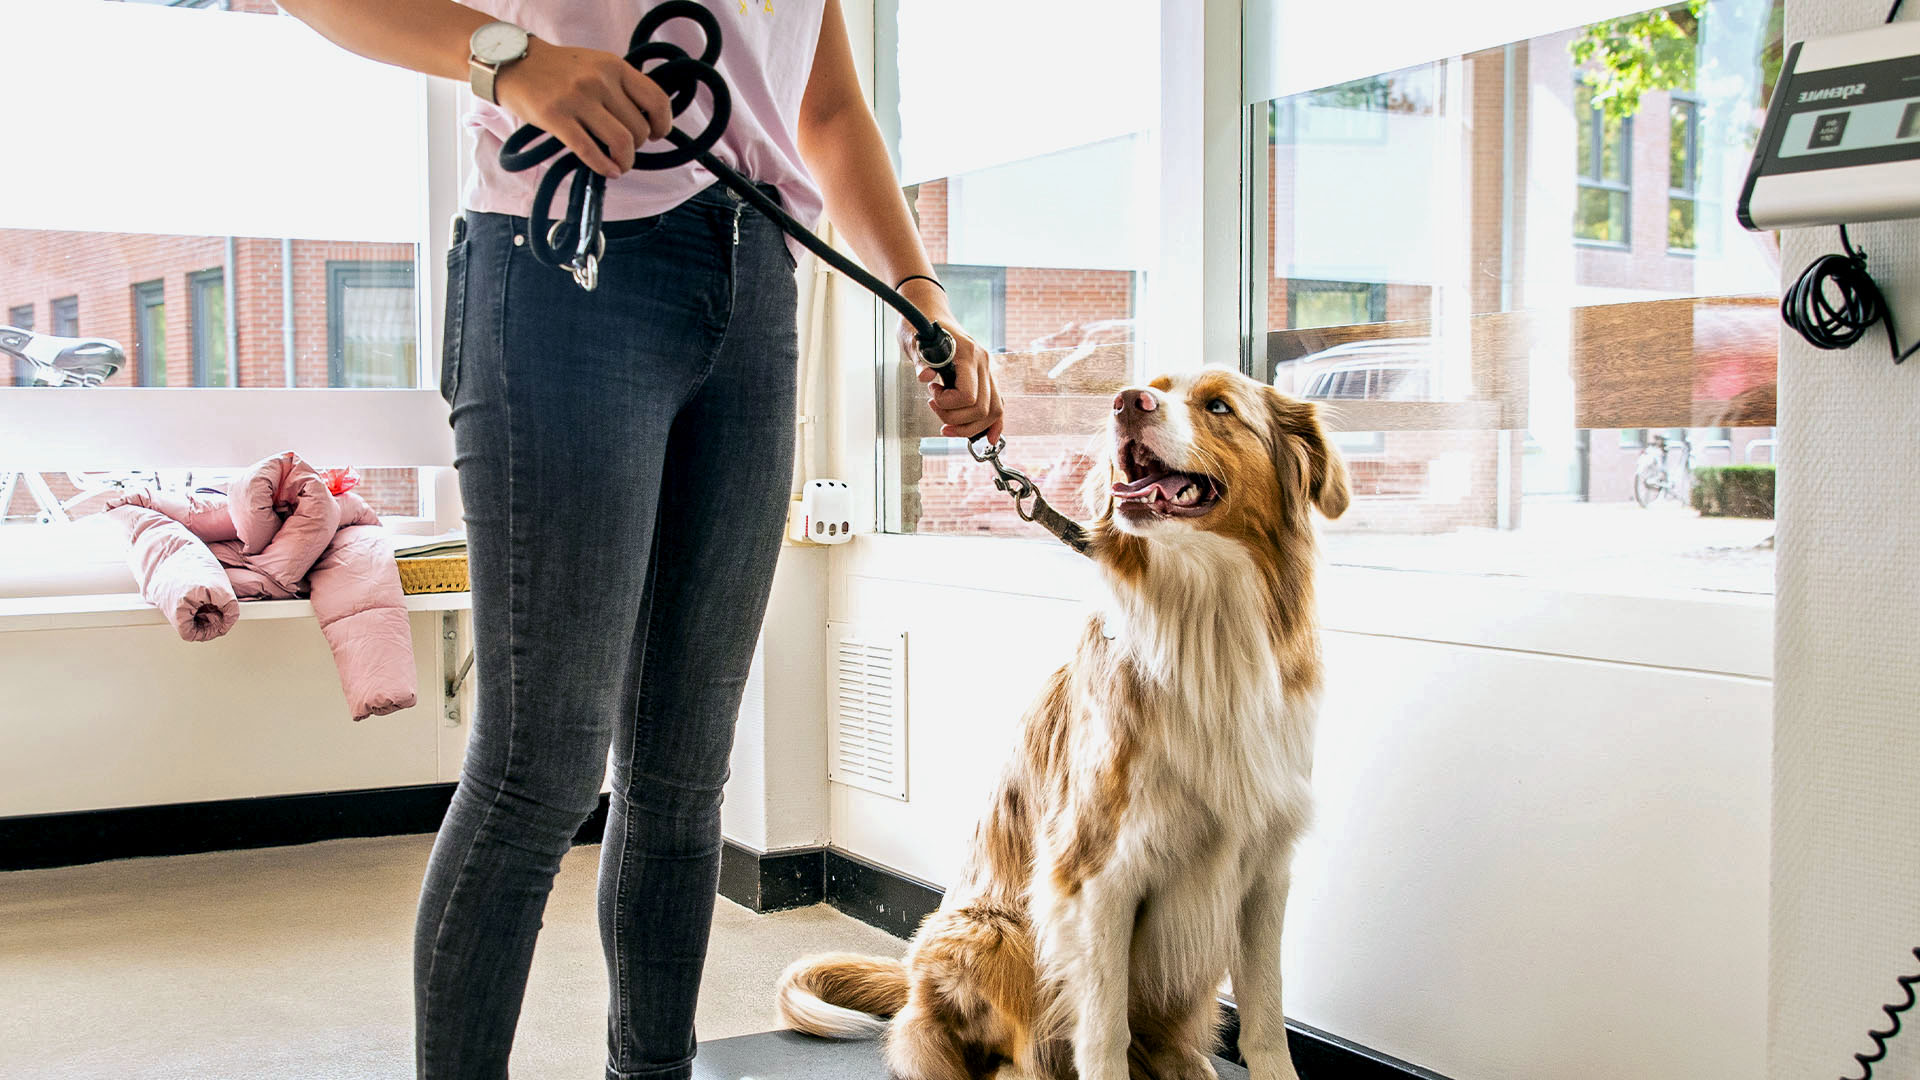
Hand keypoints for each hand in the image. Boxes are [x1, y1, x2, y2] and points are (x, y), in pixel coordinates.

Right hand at [494, 39, 673, 178]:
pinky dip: (604, 167)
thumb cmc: (558, 68)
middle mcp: (599, 80)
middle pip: (638, 128)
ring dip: (625, 161)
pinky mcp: (555, 117)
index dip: (662, 124)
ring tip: (619, 165)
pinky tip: (608, 171)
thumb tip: (646, 120)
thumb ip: (620, 86)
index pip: (656, 100)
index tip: (655, 134)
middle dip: (637, 147)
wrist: (513, 61)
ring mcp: (577, 98)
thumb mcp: (596, 64)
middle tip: (625, 149)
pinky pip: (589, 150)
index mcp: (614, 66)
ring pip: (620, 142)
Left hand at [898, 280, 1003, 442]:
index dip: (948, 404)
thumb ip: (920, 361)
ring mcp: (987, 370)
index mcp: (967, 354)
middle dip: (956, 419)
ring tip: (946, 420)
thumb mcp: (913, 343)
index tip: (932, 394)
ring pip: (992, 411)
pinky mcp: (985, 377)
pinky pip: (997, 404)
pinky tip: (990, 438)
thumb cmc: (920, 326)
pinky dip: (994, 424)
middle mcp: (983, 363)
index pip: (968, 395)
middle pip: (981, 408)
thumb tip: (926, 376)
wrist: (928, 314)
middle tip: (935, 408)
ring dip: (969, 426)